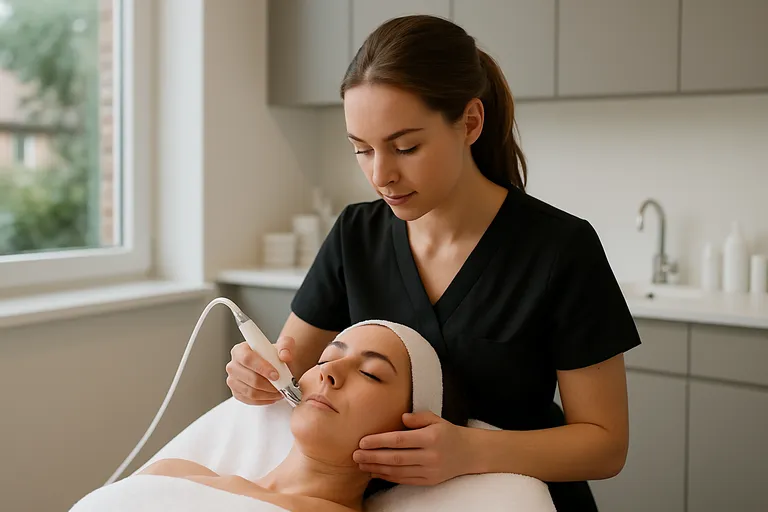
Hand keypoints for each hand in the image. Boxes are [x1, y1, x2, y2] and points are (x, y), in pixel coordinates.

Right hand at [226, 336, 294, 405]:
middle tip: (282, 386)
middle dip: (268, 384)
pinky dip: (264, 400)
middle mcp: (233, 365)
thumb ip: (286, 346)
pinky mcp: (237, 392)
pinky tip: (273, 396)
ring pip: (250, 391)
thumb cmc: (277, 354)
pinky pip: (249, 400)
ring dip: (268, 394)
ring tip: (280, 391)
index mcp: (241, 350)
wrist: (276, 366)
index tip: (276, 375)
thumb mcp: (285, 345)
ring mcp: (233, 380)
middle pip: (249, 378)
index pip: (247, 358)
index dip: (262, 368)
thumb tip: (285, 356)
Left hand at [352, 411, 473, 485]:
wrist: (470, 453)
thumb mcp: (436, 419)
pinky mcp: (428, 481)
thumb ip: (418, 418)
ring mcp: (429, 470)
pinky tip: (375, 472)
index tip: (363, 441)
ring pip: (398, 472)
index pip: (400, 440)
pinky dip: (388, 477)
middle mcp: (430, 456)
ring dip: (377, 468)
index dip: (379, 441)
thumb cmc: (448, 432)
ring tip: (361, 464)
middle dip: (373, 457)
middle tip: (355, 455)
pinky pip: (404, 480)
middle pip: (396, 458)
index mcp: (431, 437)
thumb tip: (401, 418)